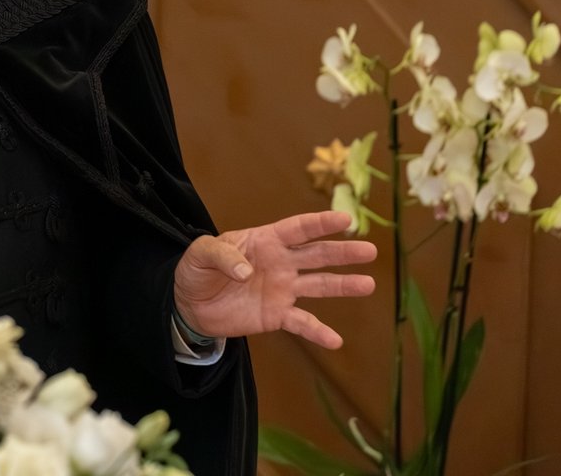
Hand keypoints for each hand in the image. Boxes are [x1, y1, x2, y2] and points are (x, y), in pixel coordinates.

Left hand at [174, 210, 375, 347]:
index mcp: (265, 240)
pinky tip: (336, 341)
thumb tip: (247, 272)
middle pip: (317, 255)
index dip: (320, 223)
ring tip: (368, 284)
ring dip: (343, 286)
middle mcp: (280, 263)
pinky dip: (318, 332)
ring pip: (319, 285)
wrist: (190, 304)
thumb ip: (221, 256)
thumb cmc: (197, 270)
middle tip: (370, 251)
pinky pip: (302, 323)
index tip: (345, 220)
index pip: (298, 229)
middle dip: (343, 252)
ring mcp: (282, 289)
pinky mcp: (277, 315)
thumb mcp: (200, 254)